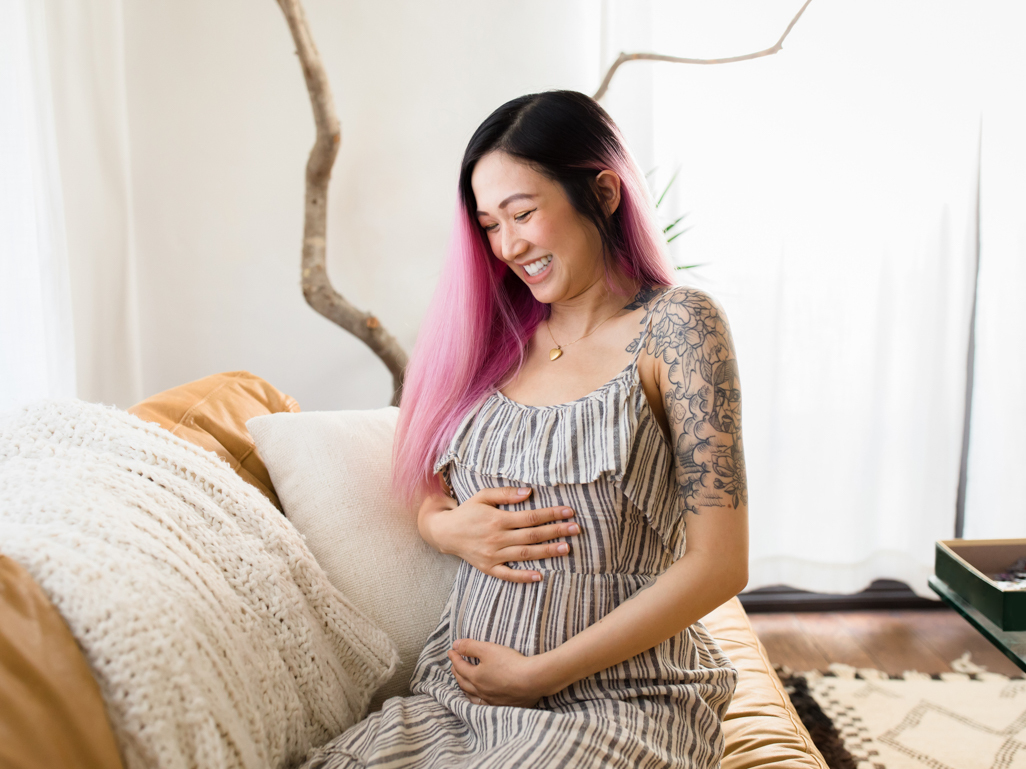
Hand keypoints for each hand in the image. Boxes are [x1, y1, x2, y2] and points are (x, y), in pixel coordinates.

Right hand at [421, 486, 579, 582]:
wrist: (445, 532)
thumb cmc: (468, 511)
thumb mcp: (483, 496)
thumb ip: (505, 494)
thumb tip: (529, 492)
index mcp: (497, 518)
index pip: (530, 516)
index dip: (551, 514)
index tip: (569, 512)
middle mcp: (497, 537)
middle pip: (532, 535)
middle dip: (556, 531)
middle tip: (576, 529)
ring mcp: (493, 555)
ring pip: (524, 554)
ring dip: (546, 552)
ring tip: (566, 548)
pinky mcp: (488, 567)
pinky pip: (508, 574)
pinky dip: (523, 577)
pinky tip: (539, 576)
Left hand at [447, 639, 560, 707]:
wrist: (532, 680)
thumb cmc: (510, 663)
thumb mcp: (488, 649)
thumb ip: (470, 646)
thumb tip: (455, 645)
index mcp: (475, 677)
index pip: (460, 666)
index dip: (454, 657)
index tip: (451, 651)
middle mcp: (481, 691)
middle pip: (464, 682)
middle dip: (457, 672)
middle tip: (454, 665)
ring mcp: (492, 700)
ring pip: (472, 696)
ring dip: (465, 688)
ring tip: (462, 683)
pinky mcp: (503, 705)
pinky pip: (484, 705)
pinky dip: (478, 700)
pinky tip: (481, 699)